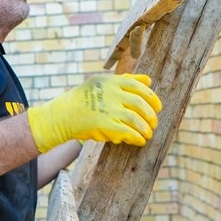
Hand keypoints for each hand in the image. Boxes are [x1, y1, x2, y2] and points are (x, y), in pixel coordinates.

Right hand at [26, 74, 161, 152]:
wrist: (62, 115)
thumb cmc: (84, 100)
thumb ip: (126, 80)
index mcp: (112, 81)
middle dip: (151, 116)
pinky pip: (128, 132)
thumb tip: (149, 79)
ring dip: (146, 129)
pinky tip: (139, 141)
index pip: (140, 87)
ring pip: (137, 120)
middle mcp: (111, 93)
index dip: (153, 99)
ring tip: (148, 134)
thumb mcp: (103, 83)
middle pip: (141, 104)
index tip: (158, 108)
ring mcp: (109, 109)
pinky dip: (137, 137)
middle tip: (153, 124)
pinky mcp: (105, 125)